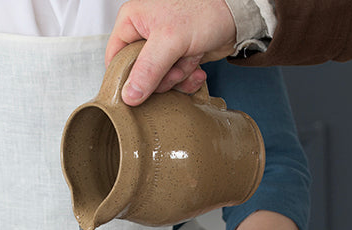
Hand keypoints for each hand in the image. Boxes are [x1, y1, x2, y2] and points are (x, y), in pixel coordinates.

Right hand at [105, 0, 236, 105]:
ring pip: (159, 80)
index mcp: (132, 21)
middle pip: (139, 74)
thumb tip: (129, 96)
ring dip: (178, 78)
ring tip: (190, 62)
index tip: (138, 91)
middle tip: (175, 68)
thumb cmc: (204, 11)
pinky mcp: (179, 57)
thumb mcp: (170, 41)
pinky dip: (188, 78)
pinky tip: (198, 70)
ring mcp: (163, 47)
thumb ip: (147, 70)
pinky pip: (176, 79)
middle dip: (161, 78)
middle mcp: (145, 34)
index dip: (125, 78)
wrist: (236, 15)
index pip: (115, 58)